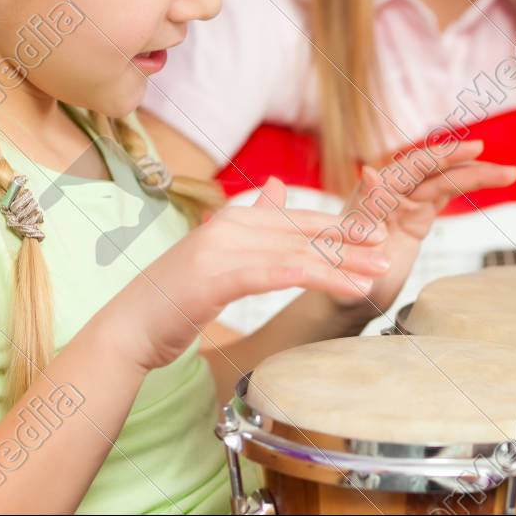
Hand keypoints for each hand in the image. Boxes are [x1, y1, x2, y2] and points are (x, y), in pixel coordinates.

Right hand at [95, 177, 390, 372]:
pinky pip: (272, 273)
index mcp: (234, 218)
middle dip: (349, 244)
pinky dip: (309, 276)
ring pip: (294, 253)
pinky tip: (338, 283)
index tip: (376, 236)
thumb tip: (277, 186)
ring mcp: (220, 249)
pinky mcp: (214, 277)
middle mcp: (230, 226)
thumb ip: (253, 223)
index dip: (340, 227)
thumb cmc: (175, 298)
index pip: (298, 219)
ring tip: (374, 277)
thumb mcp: (218, 255)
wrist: (128, 329)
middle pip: (303, 233)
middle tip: (387, 253)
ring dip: (340, 265)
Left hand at [325, 139, 515, 310]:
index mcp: (374, 193)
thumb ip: (362, 213)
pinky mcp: (417, 216)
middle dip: (470, 166)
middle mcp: (391, 191)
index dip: (445, 156)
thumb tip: (369, 171)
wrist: (346, 301)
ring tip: (510, 174)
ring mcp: (406, 202)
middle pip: (436, 170)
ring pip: (445, 181)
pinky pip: (445, 194)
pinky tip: (490, 180)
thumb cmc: (342, 280)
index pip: (414, 166)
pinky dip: (467, 186)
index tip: (474, 149)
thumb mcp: (349, 252)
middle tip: (506, 169)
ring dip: (476, 175)